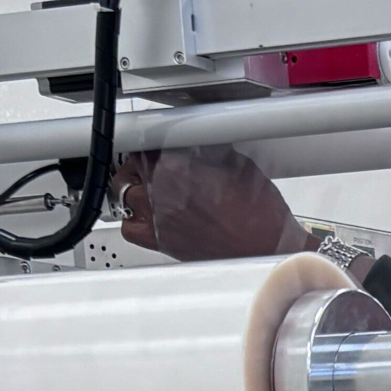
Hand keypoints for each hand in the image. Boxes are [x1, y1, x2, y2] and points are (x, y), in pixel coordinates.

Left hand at [116, 147, 310, 261]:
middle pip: (132, 164)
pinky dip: (132, 218)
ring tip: (144, 184)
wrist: (266, 252)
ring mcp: (157, 217)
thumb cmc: (259, 216)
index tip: (159, 140)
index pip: (148, 140)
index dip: (153, 138)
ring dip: (131, 185)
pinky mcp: (161, 242)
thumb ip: (209, 152)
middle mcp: (161, 190)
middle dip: (140, 160)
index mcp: (177, 165)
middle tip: (152, 160)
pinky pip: (130, 228)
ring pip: (124, 192)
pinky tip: (144, 214)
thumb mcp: (238, 166)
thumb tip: (201, 145)